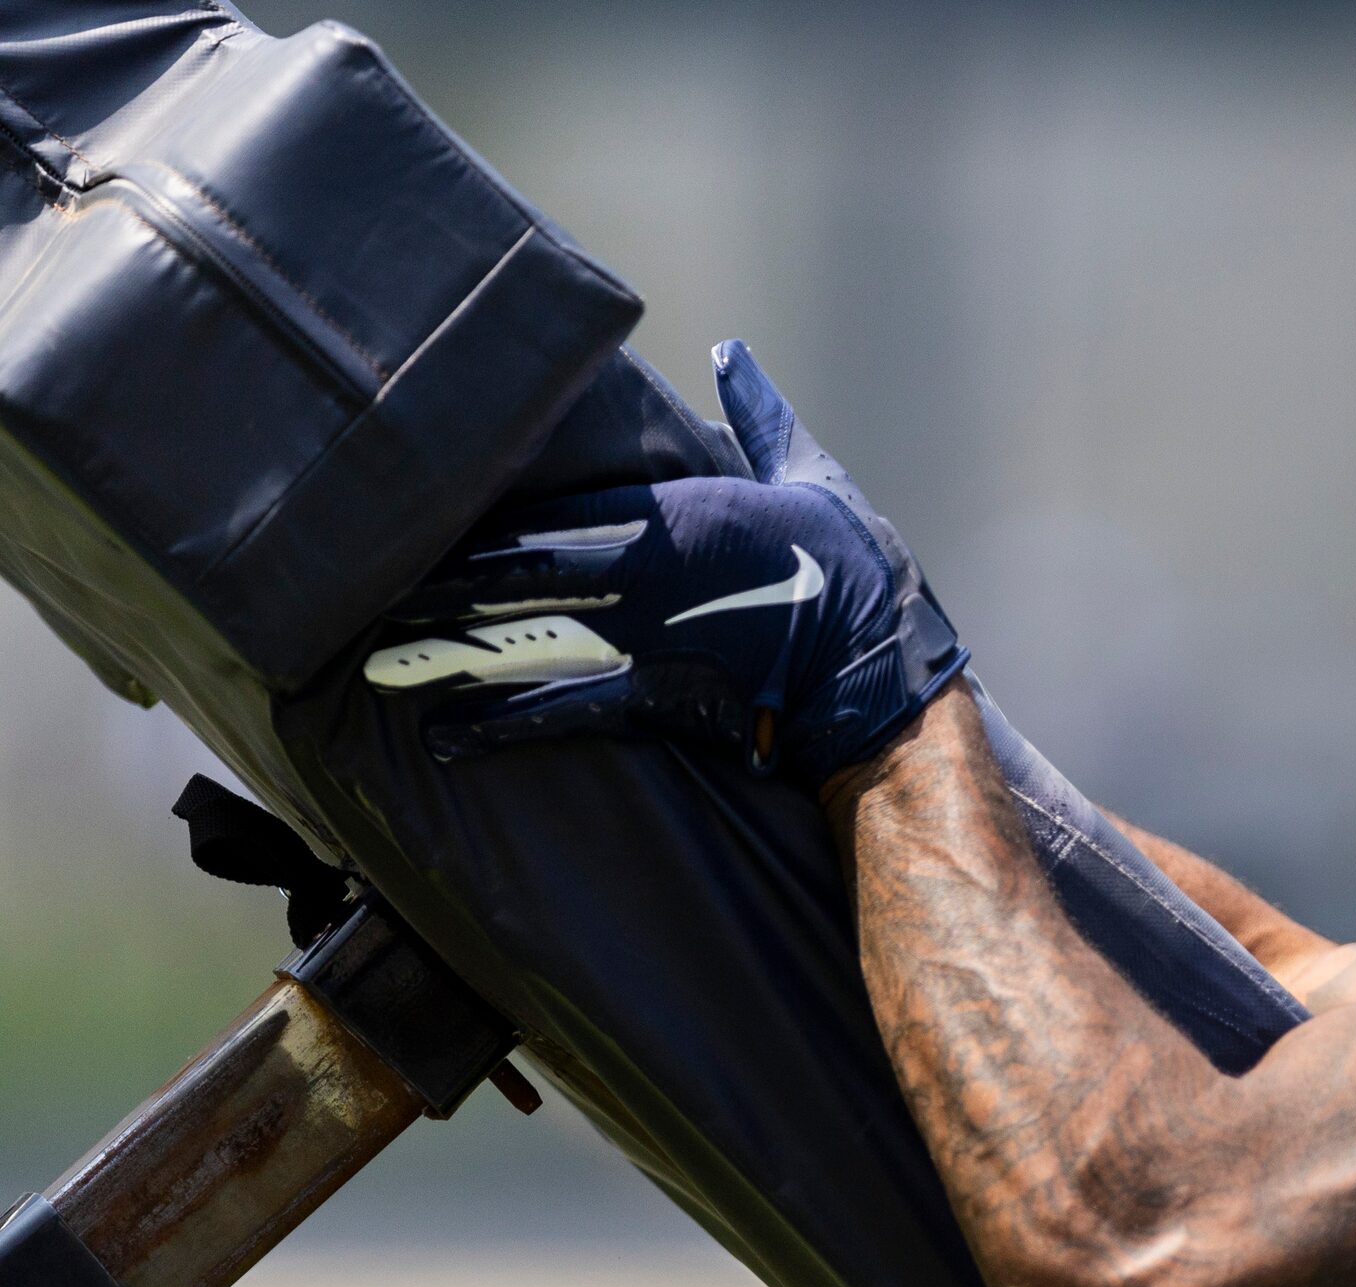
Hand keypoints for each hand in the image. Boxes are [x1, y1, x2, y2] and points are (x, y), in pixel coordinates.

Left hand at [369, 340, 966, 789]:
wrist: (878, 665)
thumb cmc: (854, 566)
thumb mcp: (809, 472)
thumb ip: (758, 415)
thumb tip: (733, 353)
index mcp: (667, 512)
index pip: (544, 504)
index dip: (467, 508)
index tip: (406, 498)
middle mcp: (636, 573)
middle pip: (508, 570)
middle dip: (432, 580)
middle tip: (351, 582)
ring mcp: (638, 641)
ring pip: (515, 640)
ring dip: (442, 654)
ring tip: (374, 663)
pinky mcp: (654, 703)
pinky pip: (560, 716)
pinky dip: (498, 729)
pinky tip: (444, 739)